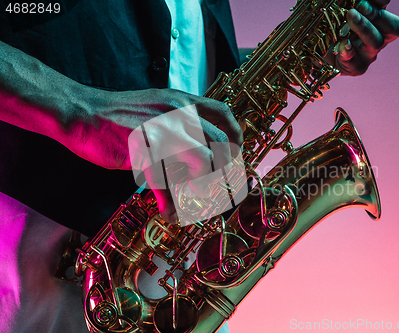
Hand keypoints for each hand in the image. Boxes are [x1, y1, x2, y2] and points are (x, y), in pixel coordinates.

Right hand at [69, 87, 242, 223]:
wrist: (82, 112)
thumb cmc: (119, 114)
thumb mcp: (156, 108)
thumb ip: (180, 124)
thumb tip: (201, 151)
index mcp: (181, 102)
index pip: (222, 113)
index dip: (235, 135)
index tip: (235, 153)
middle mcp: (176, 113)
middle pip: (218, 142)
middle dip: (223, 168)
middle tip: (216, 183)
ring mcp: (161, 131)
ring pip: (201, 160)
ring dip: (202, 183)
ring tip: (194, 195)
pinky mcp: (142, 151)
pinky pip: (165, 181)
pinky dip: (169, 200)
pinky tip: (168, 210)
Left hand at [332, 0, 398, 75]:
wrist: (313, 52)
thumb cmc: (328, 26)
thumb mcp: (339, 11)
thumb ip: (350, 4)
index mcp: (378, 20)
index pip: (388, 9)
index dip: (382, 2)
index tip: (365, 0)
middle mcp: (378, 36)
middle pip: (393, 28)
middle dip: (376, 14)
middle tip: (360, 7)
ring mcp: (368, 54)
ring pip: (376, 43)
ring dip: (364, 28)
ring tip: (350, 16)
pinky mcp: (356, 68)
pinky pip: (355, 62)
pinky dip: (348, 51)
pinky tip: (343, 43)